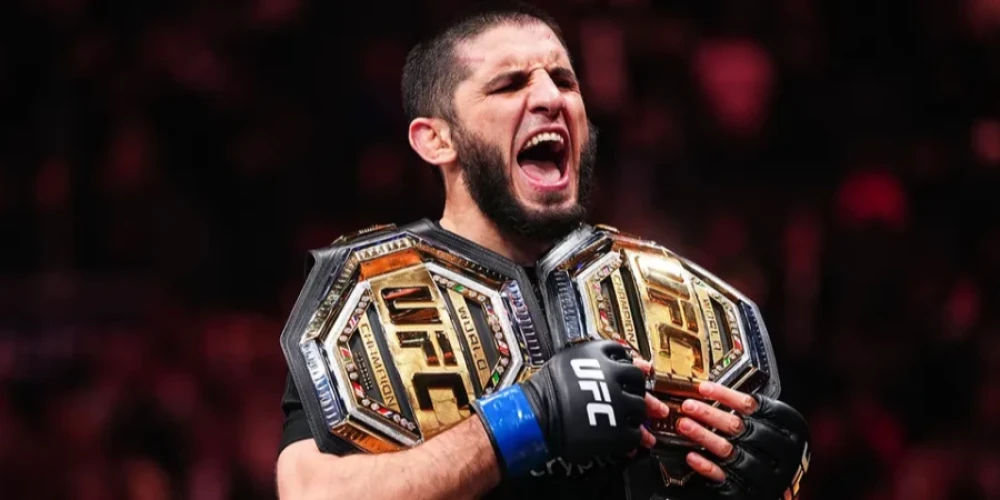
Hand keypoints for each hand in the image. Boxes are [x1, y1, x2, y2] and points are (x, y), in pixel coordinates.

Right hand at [472, 340, 661, 475]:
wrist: (535, 417)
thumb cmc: (546, 390)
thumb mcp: (567, 361)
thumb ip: (594, 359)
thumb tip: (623, 361)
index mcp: (599, 356)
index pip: (626, 356)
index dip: (633, 366)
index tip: (638, 371)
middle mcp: (612, 376)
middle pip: (637, 381)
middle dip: (641, 391)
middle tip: (644, 399)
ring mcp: (617, 403)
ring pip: (640, 408)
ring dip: (640, 416)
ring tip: (638, 423)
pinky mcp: (616, 430)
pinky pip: (635, 433)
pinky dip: (635, 438)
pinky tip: (630, 440)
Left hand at [675, 381, 809, 498]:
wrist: (787, 489)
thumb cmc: (778, 451)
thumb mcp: (777, 427)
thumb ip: (754, 413)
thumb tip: (715, 394)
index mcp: (790, 429)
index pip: (754, 405)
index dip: (726, 395)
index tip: (704, 388)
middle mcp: (780, 451)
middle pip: (739, 427)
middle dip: (709, 414)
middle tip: (689, 406)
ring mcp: (765, 473)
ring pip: (728, 450)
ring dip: (703, 436)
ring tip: (684, 425)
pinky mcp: (750, 490)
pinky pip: (724, 476)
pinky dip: (706, 465)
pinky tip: (691, 456)